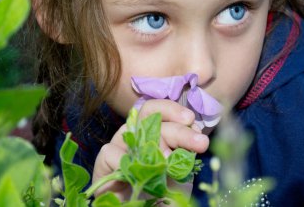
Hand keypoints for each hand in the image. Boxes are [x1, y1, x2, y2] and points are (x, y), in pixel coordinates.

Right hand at [92, 99, 209, 200]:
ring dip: (158, 143)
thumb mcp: (181, 169)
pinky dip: (126, 160)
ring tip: (174, 160)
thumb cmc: (164, 193)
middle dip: (178, 128)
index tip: (191, 120)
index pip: (159, 111)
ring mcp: (120, 147)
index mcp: (154, 133)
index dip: (173, 110)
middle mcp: (136, 136)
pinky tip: (143, 173)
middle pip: (149, 117)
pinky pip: (110, 152)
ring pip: (131, 130)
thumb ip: (184, 149)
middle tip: (199, 142)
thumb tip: (192, 131)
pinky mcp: (103, 162)